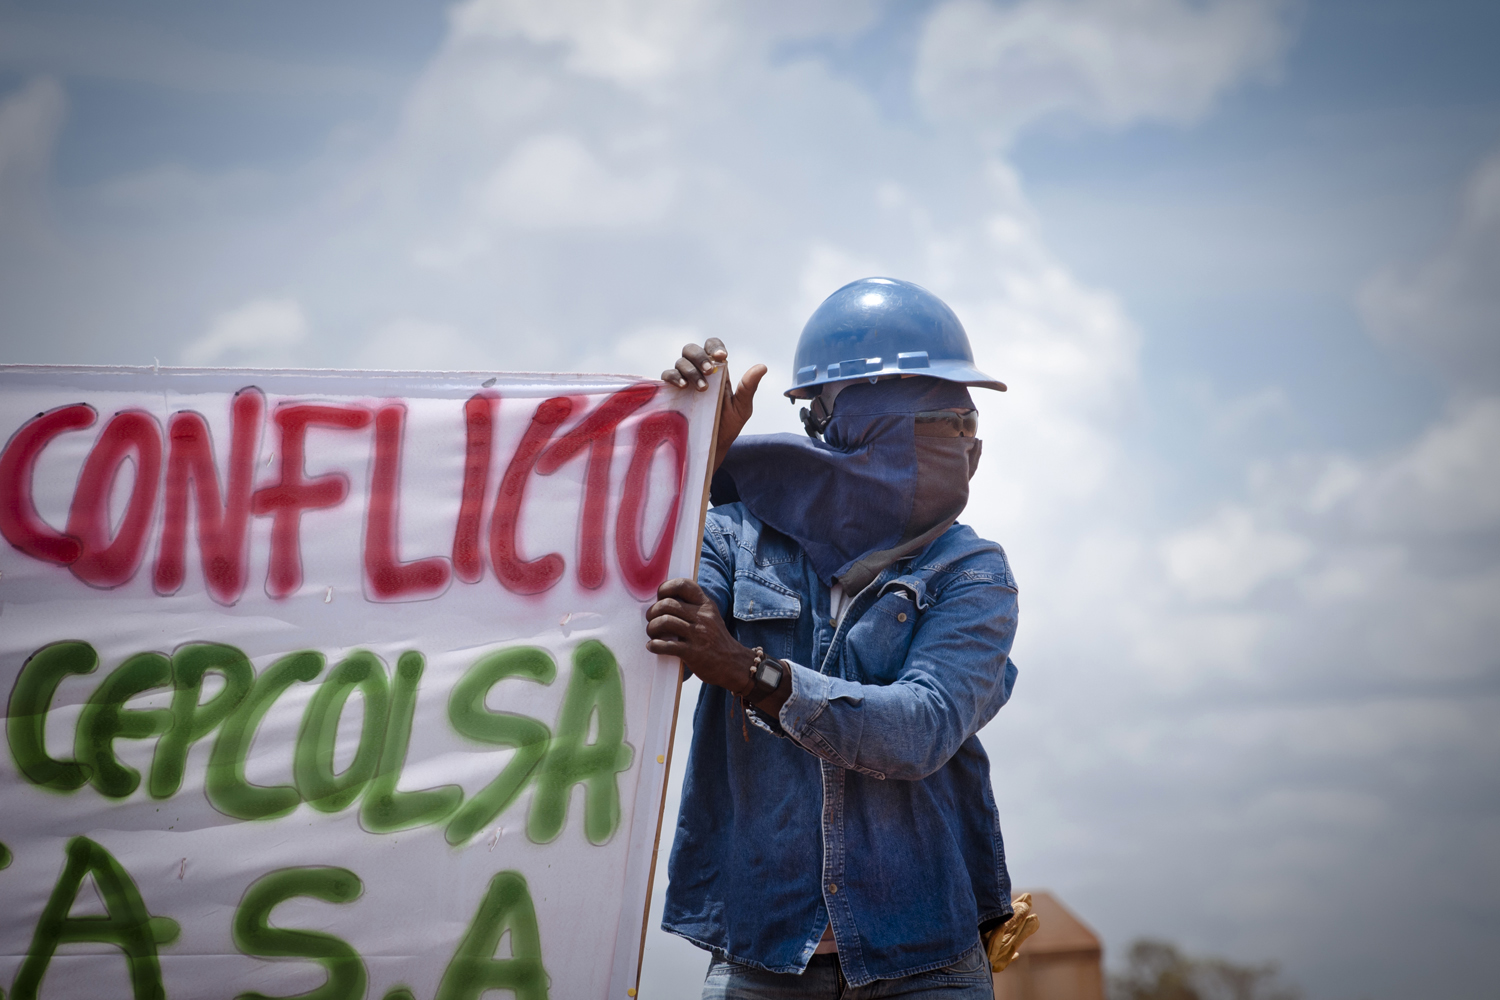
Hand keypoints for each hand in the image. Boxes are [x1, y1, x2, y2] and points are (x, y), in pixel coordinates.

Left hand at [645, 578, 755, 693]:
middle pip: (668, 604)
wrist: (733, 664)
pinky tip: (652, 647)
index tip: (659, 597)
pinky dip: (654, 645)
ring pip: (665, 621)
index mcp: (706, 605)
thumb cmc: (716, 640)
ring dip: (652, 627)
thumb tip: (664, 602)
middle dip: (653, 611)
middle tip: (651, 619)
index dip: (666, 588)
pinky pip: (667, 645)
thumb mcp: (710, 617)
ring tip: (652, 633)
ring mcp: (698, 634)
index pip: (683, 585)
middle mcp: (702, 617)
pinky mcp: (693, 653)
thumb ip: (693, 607)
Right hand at [661, 339, 766, 469]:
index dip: (715, 347)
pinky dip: (674, 377)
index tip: (722, 358)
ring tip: (702, 388)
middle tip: (710, 370)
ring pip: (681, 361)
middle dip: (701, 356)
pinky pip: (667, 376)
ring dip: (691, 370)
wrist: (711, 447)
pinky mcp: (672, 392)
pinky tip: (683, 386)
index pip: (712, 348)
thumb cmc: (728, 426)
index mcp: (717, 372)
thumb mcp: (741, 408)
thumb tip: (762, 366)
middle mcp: (699, 372)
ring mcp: (684, 381)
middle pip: (693, 350)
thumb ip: (748, 387)